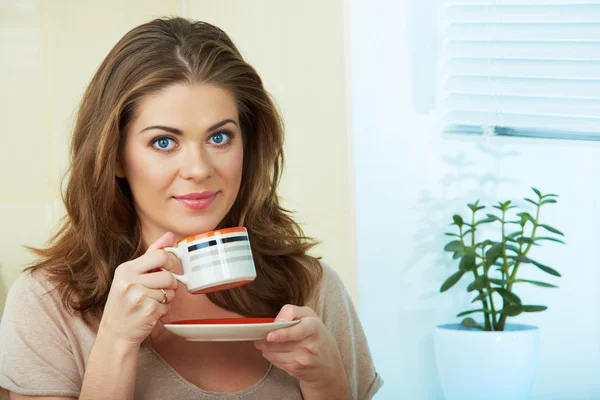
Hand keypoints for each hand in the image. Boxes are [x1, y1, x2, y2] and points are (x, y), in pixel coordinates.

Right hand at [99, 232, 179, 346]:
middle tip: (161, 289)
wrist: (115, 333)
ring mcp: (138, 296)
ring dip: (167, 298)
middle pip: (168, 275)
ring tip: (153, 302)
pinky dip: (163, 310)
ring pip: (170, 291)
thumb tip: (169, 236)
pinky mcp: (147, 311)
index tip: (167, 269)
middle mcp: (129, 281)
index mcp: (126, 269)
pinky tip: (150, 312)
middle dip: (170, 284)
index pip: (160, 255)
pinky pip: (168, 306)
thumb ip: (151, 255)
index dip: (170, 262)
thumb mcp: (131, 276)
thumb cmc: (125, 302)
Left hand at [254, 305, 349, 394]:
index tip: (270, 336)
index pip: (298, 331)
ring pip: (272, 352)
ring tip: (270, 342)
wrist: (329, 366)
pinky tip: (277, 352)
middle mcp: (310, 345)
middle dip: (265, 339)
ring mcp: (303, 360)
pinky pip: (274, 361)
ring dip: (266, 347)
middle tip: (262, 335)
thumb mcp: (309, 316)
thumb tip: (275, 322)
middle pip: (278, 342)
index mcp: (314, 327)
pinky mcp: (296, 370)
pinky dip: (271, 355)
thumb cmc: (316, 336)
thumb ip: (291, 312)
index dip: (283, 333)